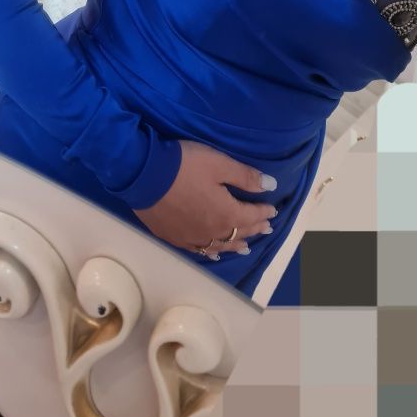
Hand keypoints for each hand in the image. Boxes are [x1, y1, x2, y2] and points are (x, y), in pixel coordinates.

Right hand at [133, 140, 277, 258]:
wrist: (143, 174)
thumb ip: (245, 177)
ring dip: (235, 244)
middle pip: (238, 232)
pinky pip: (198, 250)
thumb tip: (271, 187)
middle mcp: (212, 232)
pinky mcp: (174, 237)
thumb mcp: (218, 164)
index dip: (263, 211)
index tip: (273, 209)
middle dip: (253, 228)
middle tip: (265, 227)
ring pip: (220, 245)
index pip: (251, 215)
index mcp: (227, 214)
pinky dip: (211, 251)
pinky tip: (213, 253)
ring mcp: (192, 237)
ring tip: (246, 246)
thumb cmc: (183, 166)